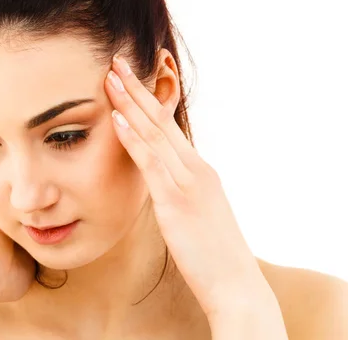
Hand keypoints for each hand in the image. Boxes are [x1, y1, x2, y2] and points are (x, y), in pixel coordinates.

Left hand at [104, 55, 280, 320]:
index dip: (149, 100)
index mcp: (199, 170)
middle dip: (137, 89)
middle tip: (116, 63)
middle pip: (162, 120)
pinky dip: (133, 137)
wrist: (236, 284)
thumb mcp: (197, 214)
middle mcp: (196, 168)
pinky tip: (118, 118)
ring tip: (111, 78)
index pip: (171, 127)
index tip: (132, 79)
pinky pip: (152, 162)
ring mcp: (188, 182)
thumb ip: (179, 193)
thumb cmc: (214, 254)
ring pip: (155, 133)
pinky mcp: (177, 201)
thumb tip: (160, 185)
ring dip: (130, 103)